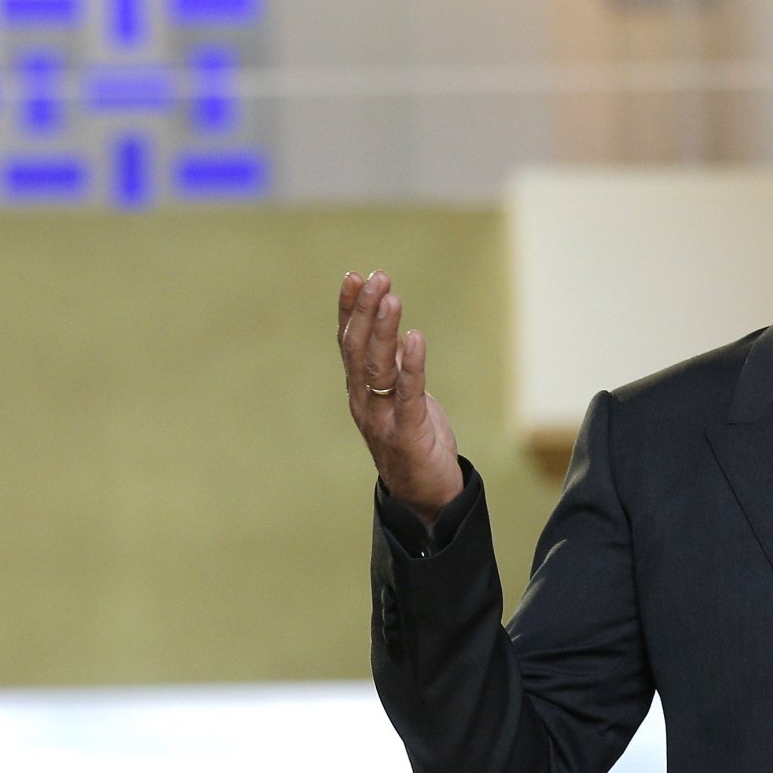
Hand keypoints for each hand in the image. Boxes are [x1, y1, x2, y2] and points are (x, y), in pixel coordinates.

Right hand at [336, 270, 463, 524]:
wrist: (424, 496)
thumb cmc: (414, 440)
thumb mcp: (400, 395)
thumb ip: (392, 366)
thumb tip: (391, 327)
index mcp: (359, 390)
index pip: (348, 342)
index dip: (349, 309)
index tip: (354, 277)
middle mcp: (363, 401)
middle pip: (358, 348)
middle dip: (365, 310)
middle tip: (377, 277)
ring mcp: (382, 417)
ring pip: (377, 367)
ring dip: (383, 329)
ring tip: (391, 297)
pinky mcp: (407, 432)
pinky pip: (407, 393)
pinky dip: (410, 364)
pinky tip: (414, 338)